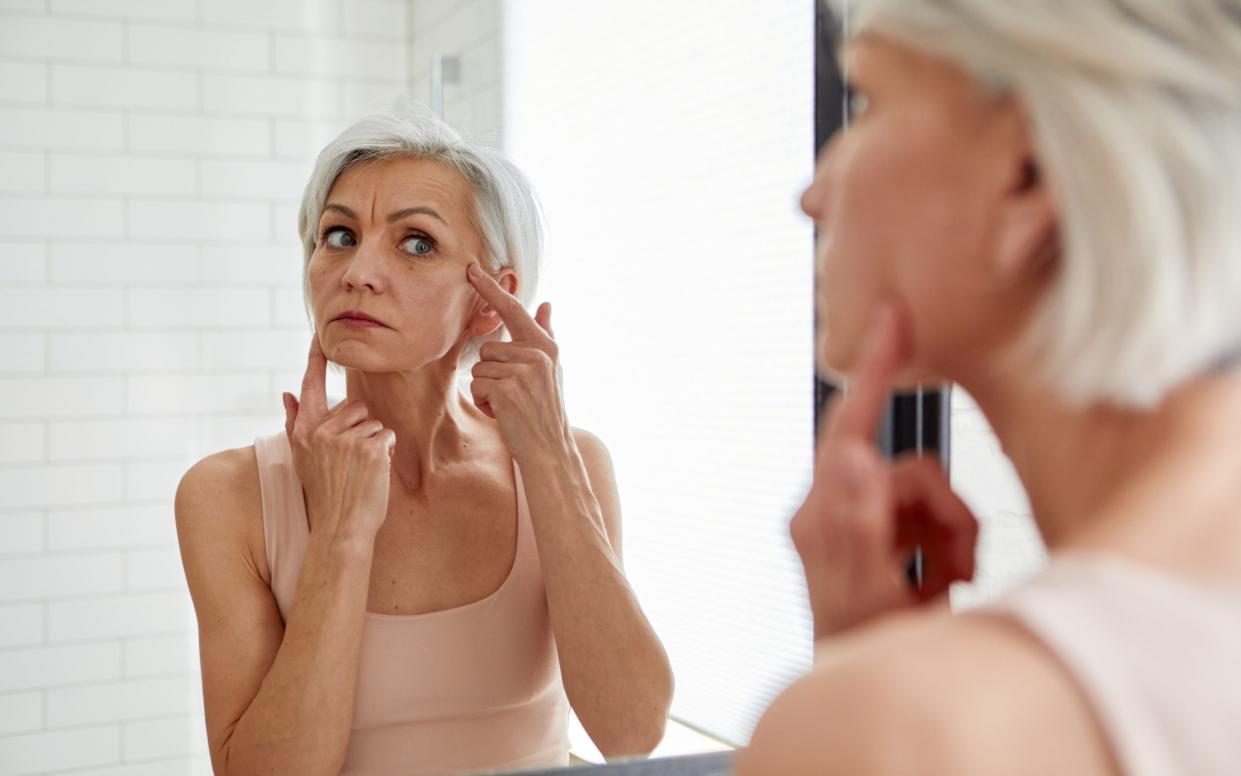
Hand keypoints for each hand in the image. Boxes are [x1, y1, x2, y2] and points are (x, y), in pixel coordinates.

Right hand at [281, 333, 395, 541]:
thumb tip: (288, 393)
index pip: (310, 386)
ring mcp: (345, 440)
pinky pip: (386, 436)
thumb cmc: (325, 494)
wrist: (340, 528)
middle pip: (355, 406)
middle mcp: (321, 432)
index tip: (319, 333)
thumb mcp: (303, 458)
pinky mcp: (369, 449)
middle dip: (360, 428)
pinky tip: (372, 472)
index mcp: (303, 432)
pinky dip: (385, 452)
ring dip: (373, 442)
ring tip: (359, 469)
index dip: (315, 358)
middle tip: (350, 461)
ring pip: (373, 422)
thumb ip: (296, 423)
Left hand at [465, 262, 570, 463]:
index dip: (491, 289)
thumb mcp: (552, 369)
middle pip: (488, 348)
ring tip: (511, 405)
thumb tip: (547, 304)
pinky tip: (504, 414)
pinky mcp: (507, 388)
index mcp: (546, 346)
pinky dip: (485, 403)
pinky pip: (478, 385)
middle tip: (515, 395)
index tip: (472, 269)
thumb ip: (547, 334)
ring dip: (488, 389)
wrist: (550, 449)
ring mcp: (523, 371)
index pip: (513, 310)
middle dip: (492, 373)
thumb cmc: (547, 410)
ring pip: (480, 368)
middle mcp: (537, 353)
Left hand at [789, 304, 977, 639]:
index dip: (874, 370)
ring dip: (951, 537)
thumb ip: (858, 525)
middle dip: (944, 512)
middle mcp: (836, 507)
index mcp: (819, 512)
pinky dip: (949, 548)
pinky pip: (934, 518)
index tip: (892, 318)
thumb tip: (853, 458)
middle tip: (955, 565)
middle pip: (910, 470)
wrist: (871, 689)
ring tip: (945, 586)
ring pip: (931, 494)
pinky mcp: (885, 535)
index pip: (848, 426)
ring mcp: (862, 521)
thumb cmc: (860, 651)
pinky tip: (940, 586)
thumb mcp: (863, 593)